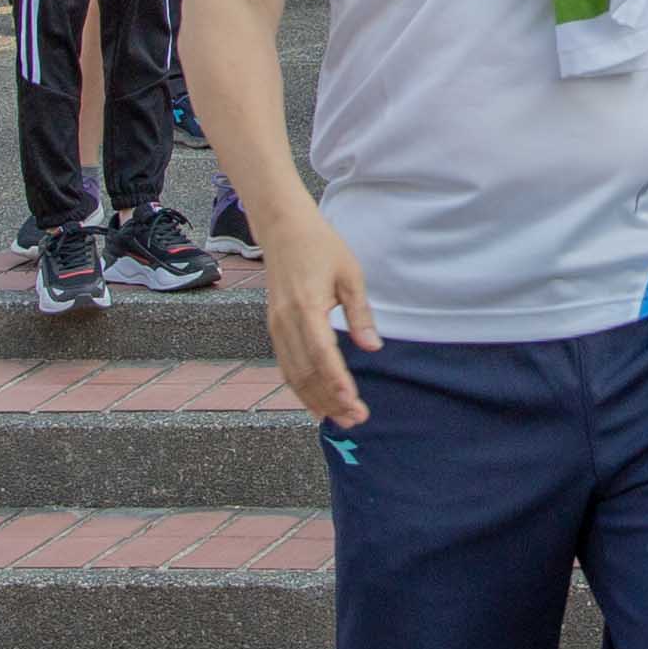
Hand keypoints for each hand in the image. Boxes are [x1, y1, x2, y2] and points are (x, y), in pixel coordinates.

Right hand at [256, 196, 384, 427]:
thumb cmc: (321, 247)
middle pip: (306, 372)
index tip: (352, 401)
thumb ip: (360, 314)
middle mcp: (286, 321)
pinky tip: (316, 403)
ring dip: (316, 400)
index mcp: (306, 307)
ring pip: (293, 374)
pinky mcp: (274, 327)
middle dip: (330, 400)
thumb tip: (372, 347)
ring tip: (340, 419)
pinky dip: (300, 388)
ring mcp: (276, 326)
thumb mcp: (350, 275)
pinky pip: (285, 365)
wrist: (283, 229)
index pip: (322, 354)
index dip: (336, 381)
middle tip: (356, 419)